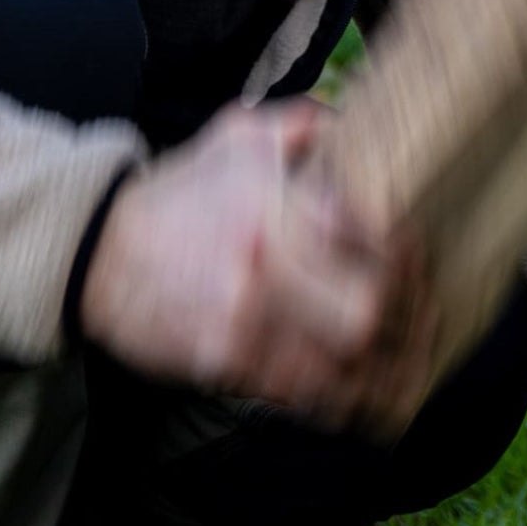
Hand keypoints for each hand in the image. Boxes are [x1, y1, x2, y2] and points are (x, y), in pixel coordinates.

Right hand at [77, 99, 435, 433]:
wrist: (96, 254)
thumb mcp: (237, 137)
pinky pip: (302, 395)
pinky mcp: (227, 365)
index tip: (423, 258)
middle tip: (430, 318)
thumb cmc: (178, 195)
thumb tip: (358, 124)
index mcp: (276, 205)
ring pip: (341, 367)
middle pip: (366, 311)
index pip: (370, 234)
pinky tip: (370, 400)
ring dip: (387, 373)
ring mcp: (245, 323)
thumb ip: (303, 124)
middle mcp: (265, 266)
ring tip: (415, 368)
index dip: (408, 253)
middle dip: (407, 320)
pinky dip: (343, 401)